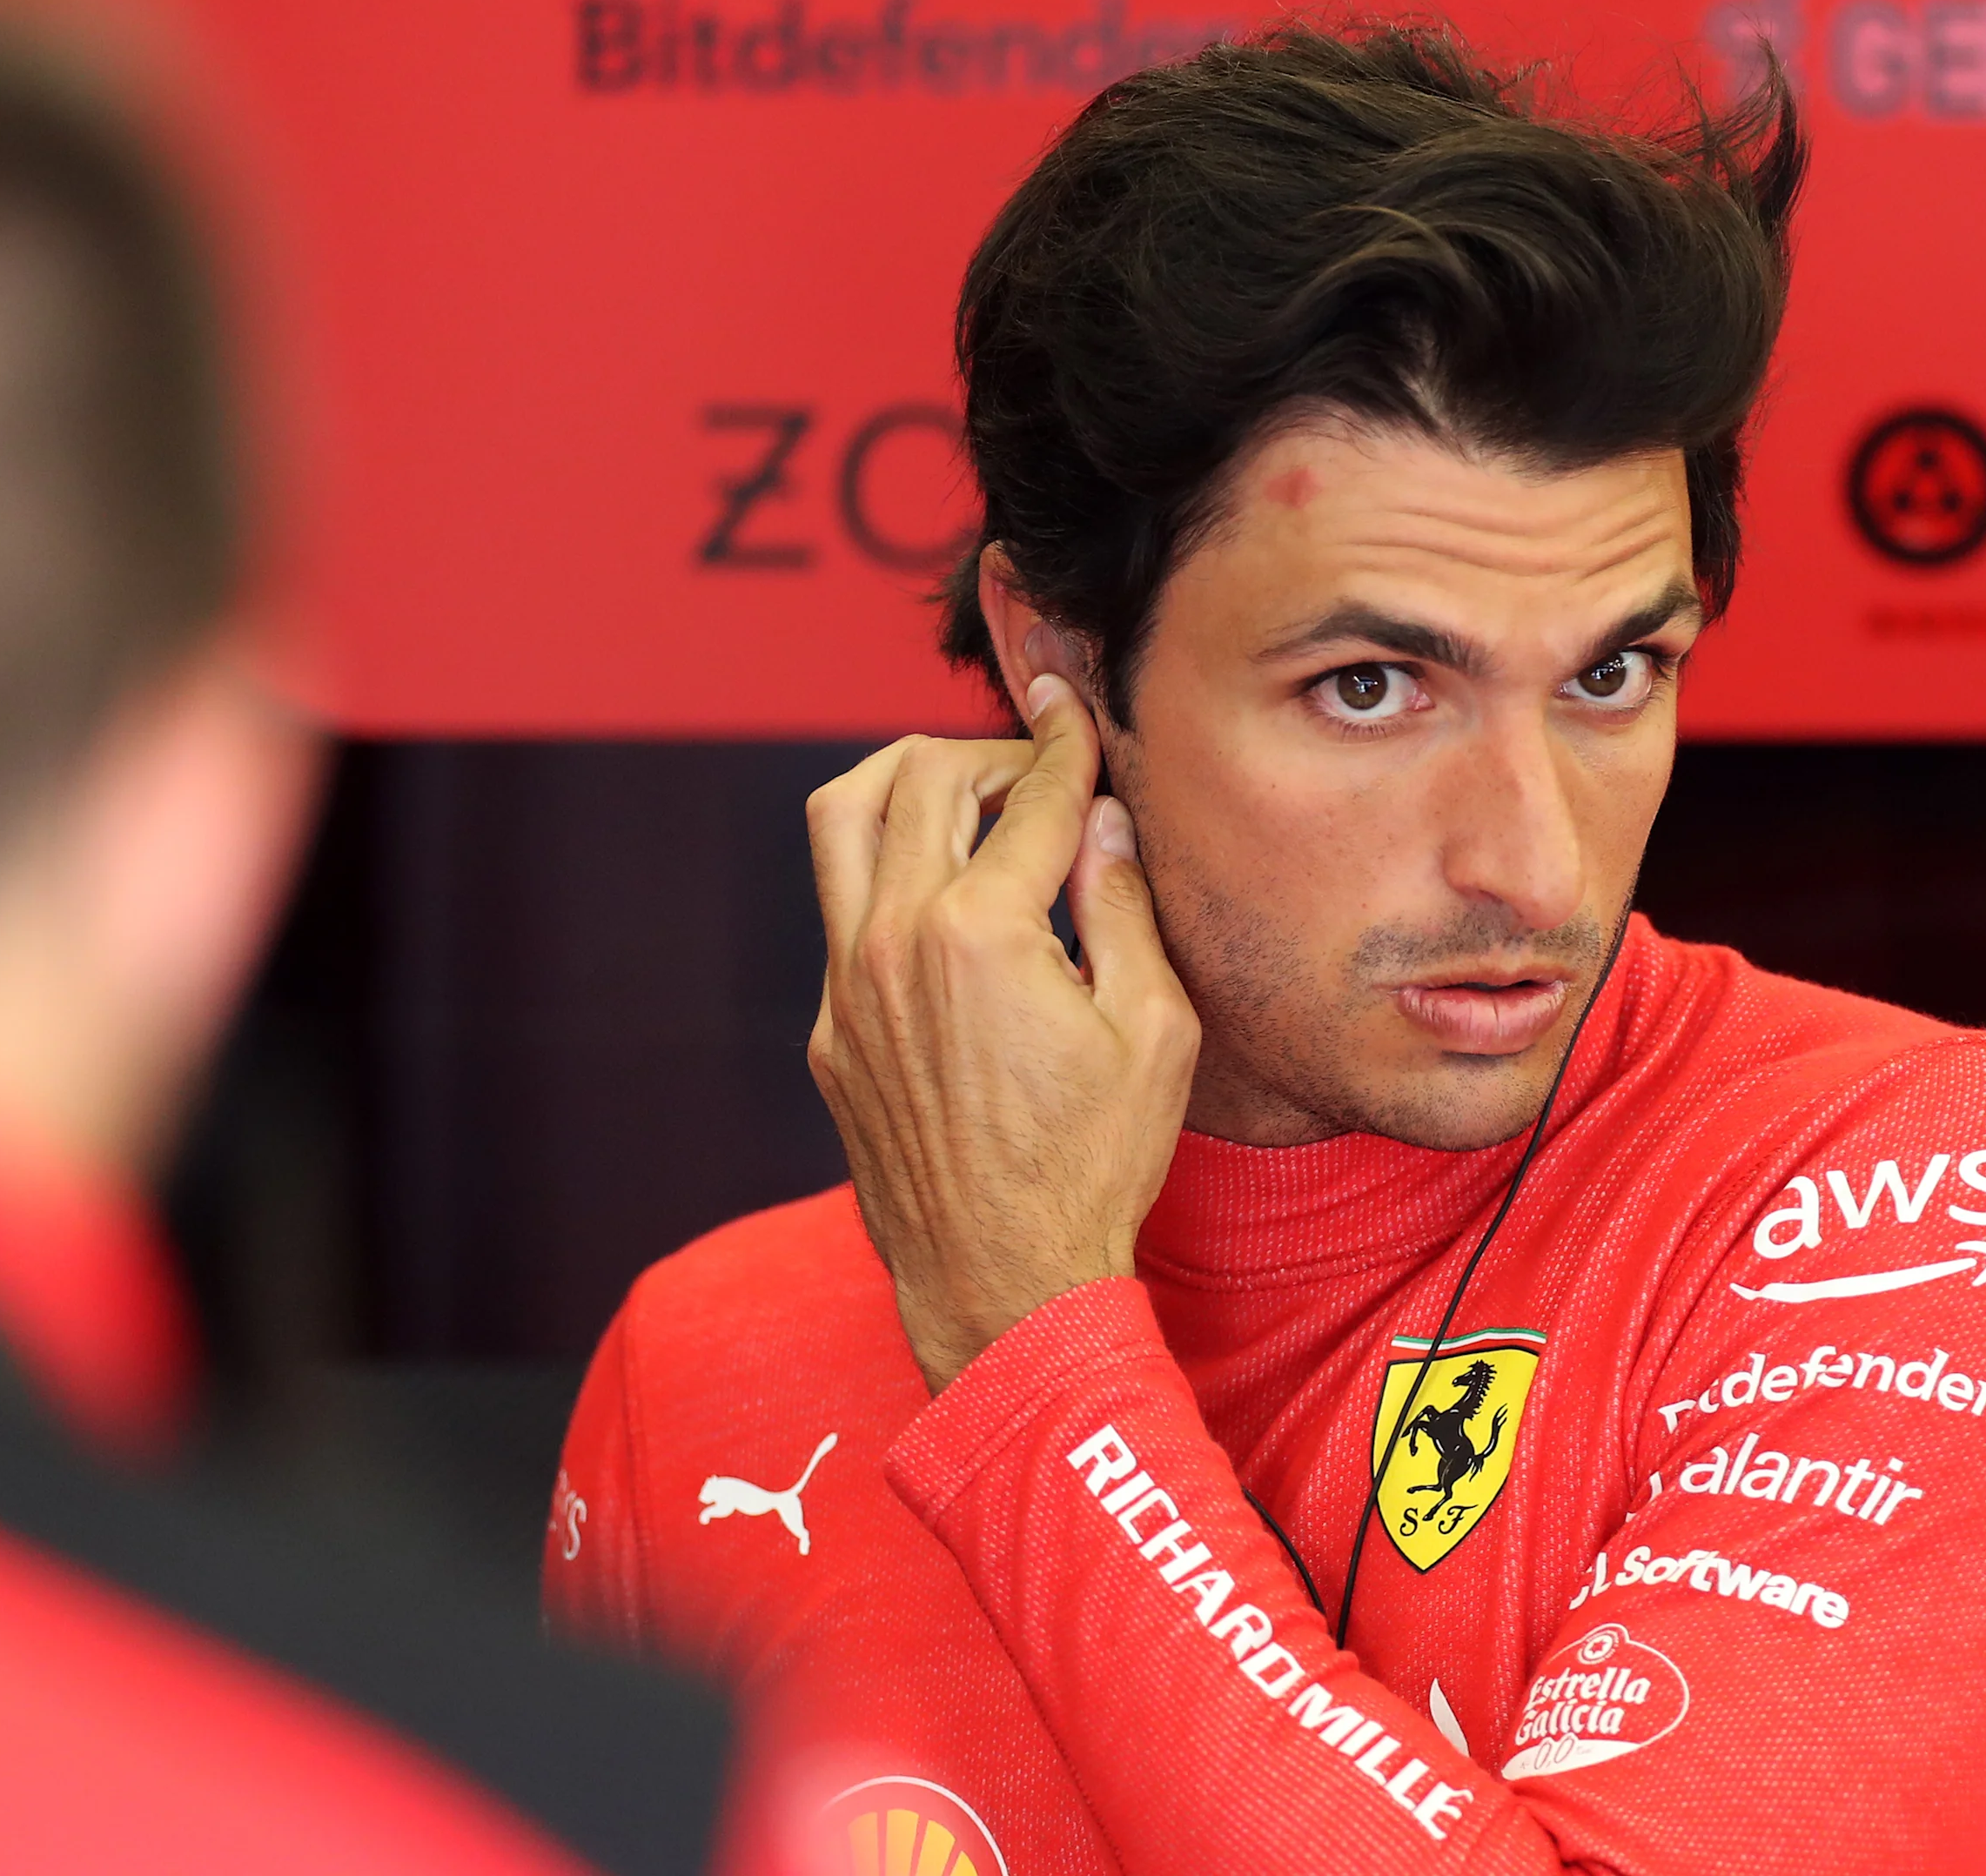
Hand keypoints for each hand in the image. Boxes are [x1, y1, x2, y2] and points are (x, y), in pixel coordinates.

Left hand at [804, 677, 1199, 1390]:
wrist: (1001, 1278)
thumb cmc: (1092, 1168)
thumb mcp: (1155, 1031)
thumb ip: (1125, 908)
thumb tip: (1103, 825)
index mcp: (981, 933)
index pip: (1029, 798)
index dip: (1064, 742)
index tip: (1074, 707)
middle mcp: (895, 942)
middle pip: (921, 778)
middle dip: (991, 754)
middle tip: (1042, 774)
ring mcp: (847, 984)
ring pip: (843, 819)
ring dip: (905, 784)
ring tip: (965, 801)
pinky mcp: (830, 1028)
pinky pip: (841, 908)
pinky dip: (891, 874)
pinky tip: (953, 909)